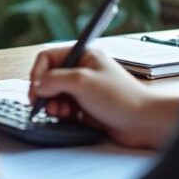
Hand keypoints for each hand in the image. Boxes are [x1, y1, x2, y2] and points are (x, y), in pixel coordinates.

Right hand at [29, 47, 178, 148]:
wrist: (143, 123)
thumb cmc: (121, 98)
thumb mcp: (83, 82)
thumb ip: (55, 79)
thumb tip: (38, 85)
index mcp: (83, 55)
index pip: (49, 57)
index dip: (38, 72)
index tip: (36, 89)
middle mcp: (83, 70)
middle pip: (50, 77)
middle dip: (45, 92)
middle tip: (43, 104)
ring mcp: (84, 89)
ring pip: (55, 94)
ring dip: (53, 104)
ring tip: (60, 112)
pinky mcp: (86, 107)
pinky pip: (64, 108)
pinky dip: (62, 113)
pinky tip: (69, 117)